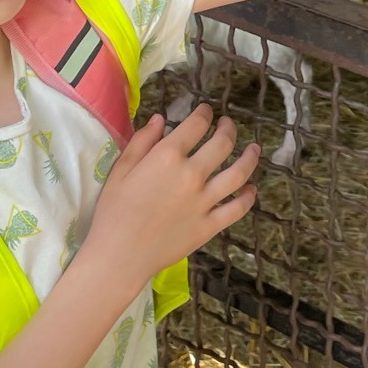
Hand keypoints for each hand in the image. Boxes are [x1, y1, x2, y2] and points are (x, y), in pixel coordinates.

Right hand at [86, 106, 258, 289]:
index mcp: (167, 157)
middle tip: (228, 125)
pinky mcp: (210, 226)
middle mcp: (191, 175)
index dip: (204, 113)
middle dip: (229, 129)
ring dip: (250, 157)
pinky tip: (250, 189)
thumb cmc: (113, 211)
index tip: (206, 111)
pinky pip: (237, 208)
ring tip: (254, 149)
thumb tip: (160, 118)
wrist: (119, 256)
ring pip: (239, 173)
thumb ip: (142, 141)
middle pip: (222, 144)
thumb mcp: (120, 170)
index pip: (196, 125)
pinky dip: (248, 197)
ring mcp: (204, 202)